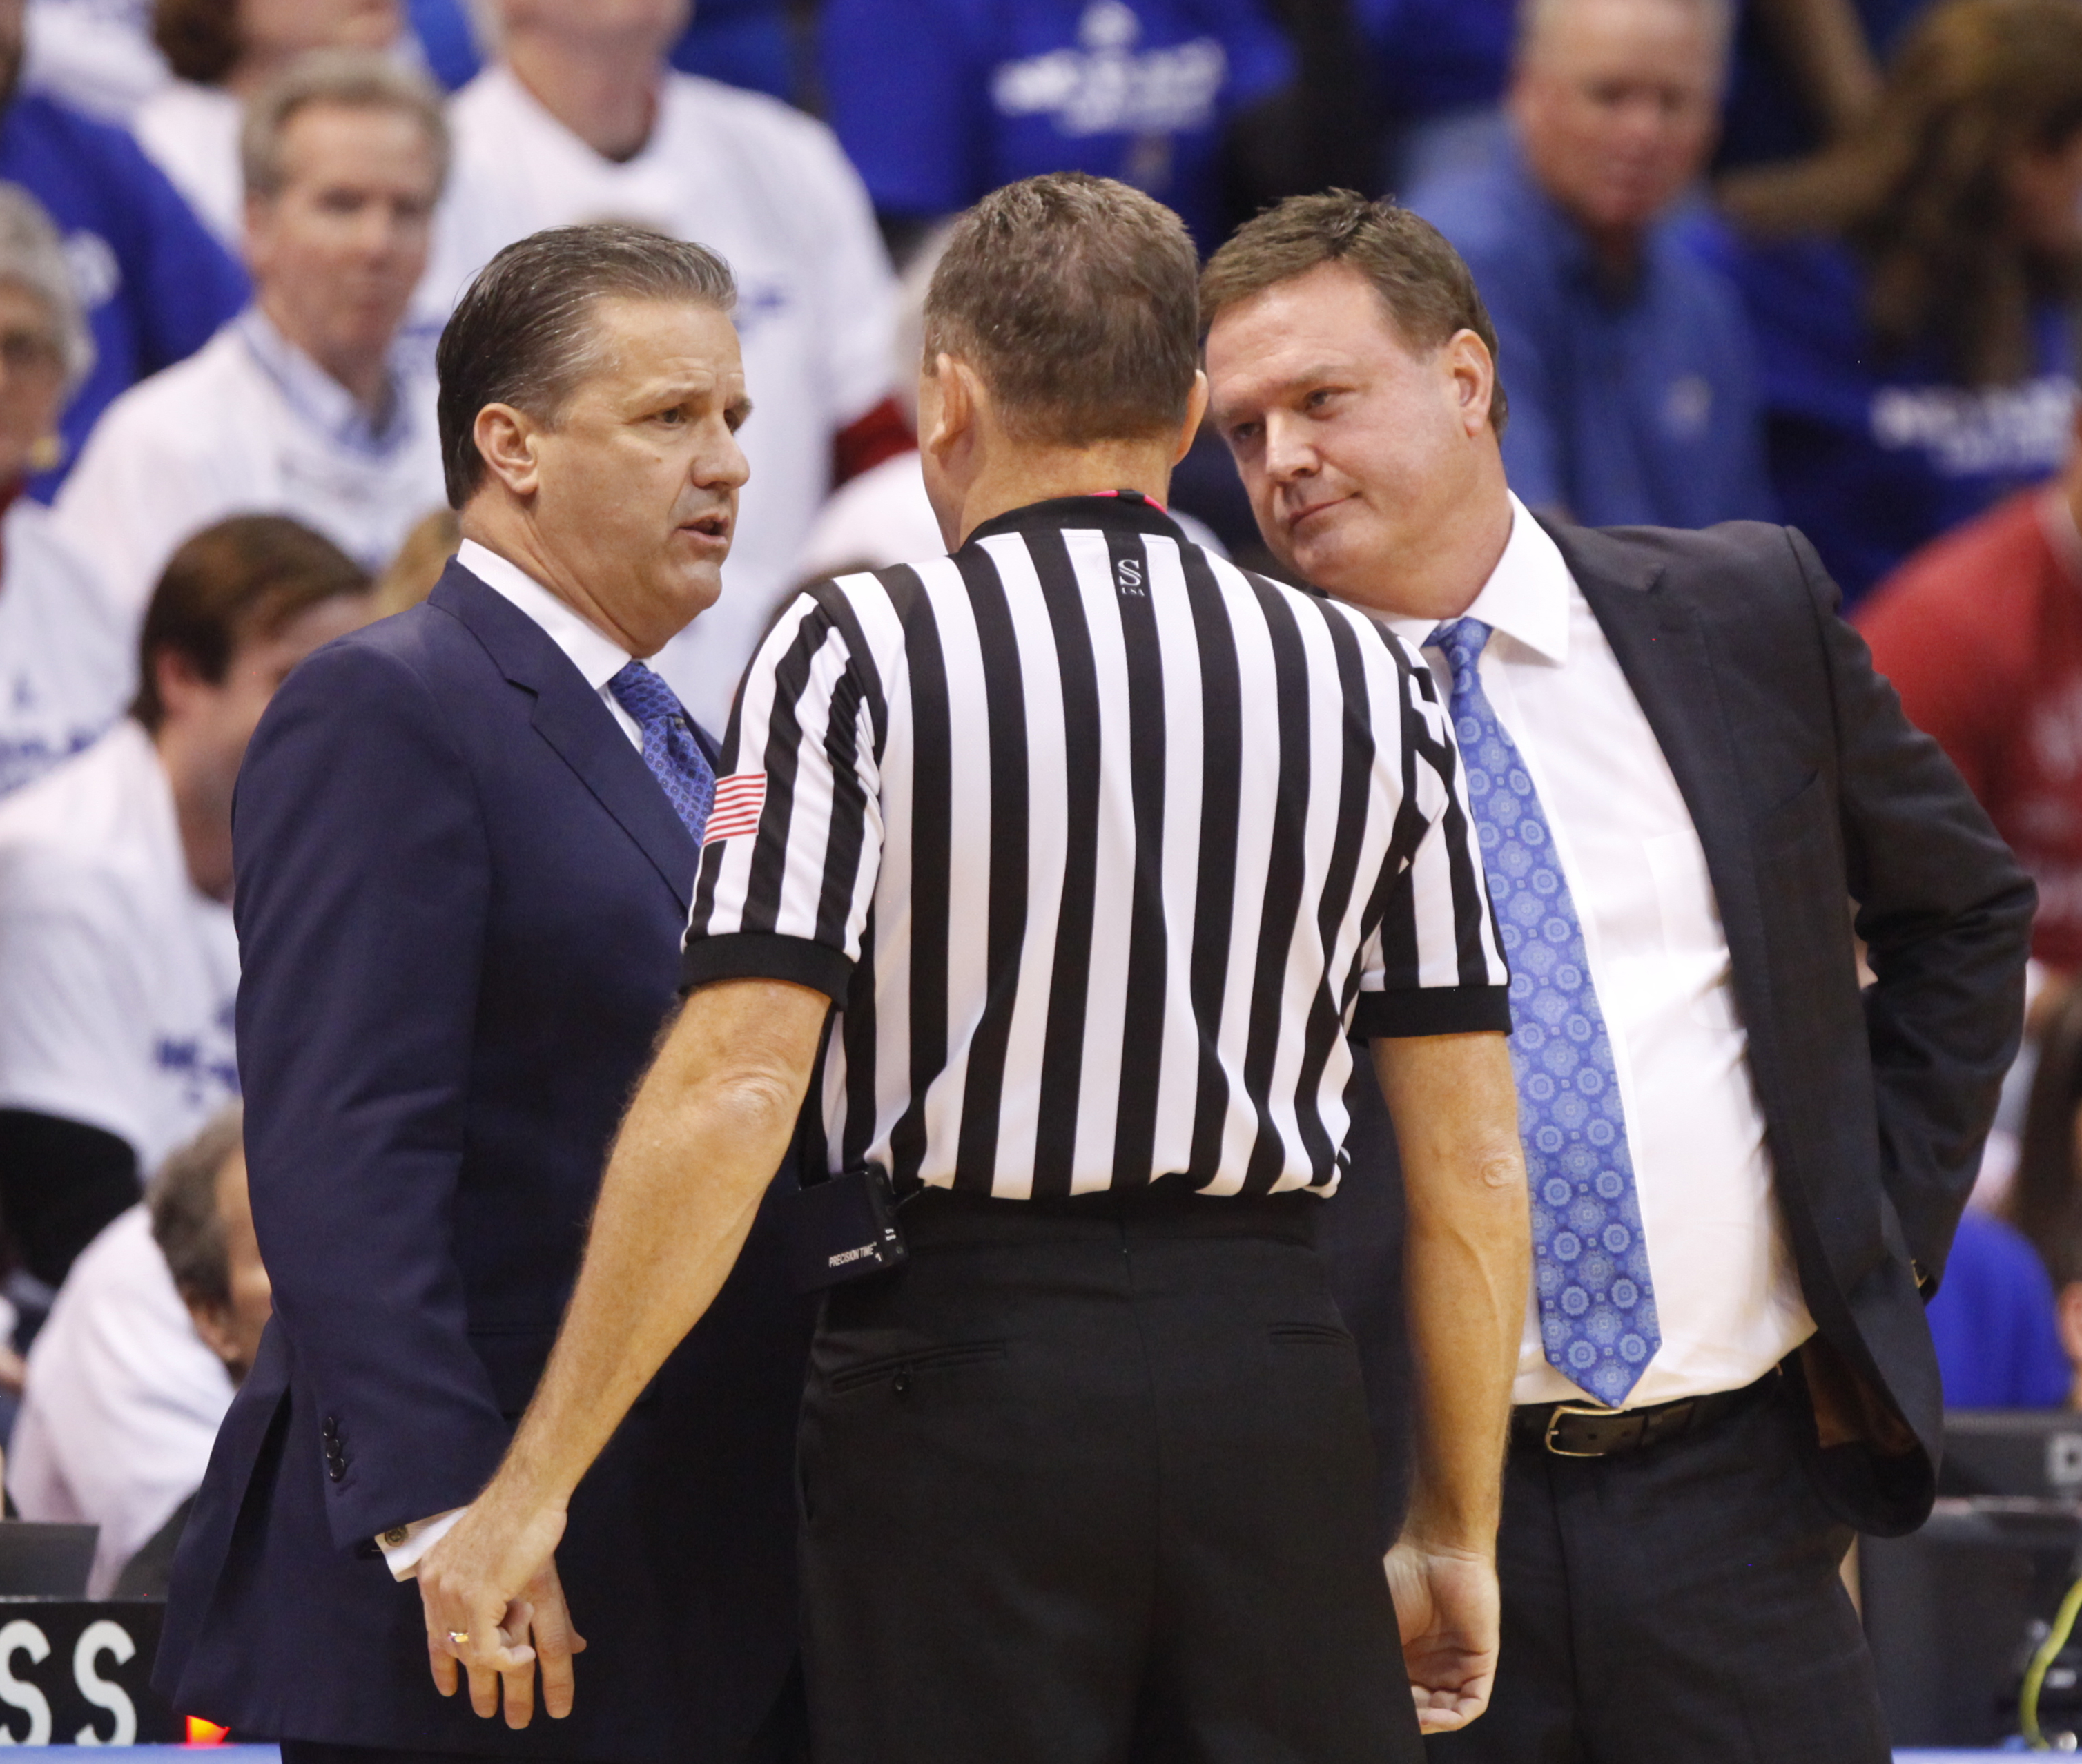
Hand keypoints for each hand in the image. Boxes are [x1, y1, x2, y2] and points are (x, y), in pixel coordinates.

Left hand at [417, 1497, 579, 1726]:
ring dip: (504, 1682)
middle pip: (460, 1649)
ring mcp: (454, 1593)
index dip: (443, 1662)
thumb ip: (525, 1601)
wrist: (528, 1490)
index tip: (449, 1689)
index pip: (434, 1631)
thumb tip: (569, 1640)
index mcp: (438, 1573)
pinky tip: (526, 1656)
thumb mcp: (512, 1559)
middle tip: (489, 1712)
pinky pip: (488, 1649)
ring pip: (477, 1654)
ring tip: (519, 1714)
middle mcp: (439, 1587)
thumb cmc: (523, 1512)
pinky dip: (508, 1658)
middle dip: (479, 1685)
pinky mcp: (477, 1599)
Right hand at [1384, 1536, 1499, 1733]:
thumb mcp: (1381, 1624)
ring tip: (1417, 1718)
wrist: (1436, 1551)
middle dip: (1411, 1718)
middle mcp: (1430, 1665)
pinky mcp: (1480, 1663)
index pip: (1400, 1696)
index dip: (1392, 1709)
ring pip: (1446, 1711)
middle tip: (1397, 1718)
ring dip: (1432, 1721)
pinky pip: (1472, 1703)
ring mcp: (1455, 1665)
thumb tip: (1360, 1690)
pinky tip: (1438, 1714)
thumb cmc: (1402, 1577)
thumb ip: (1378, 1658)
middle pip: (1423, 1709)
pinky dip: (1455, 1716)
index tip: (1376, 1709)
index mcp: (1404, 1656)